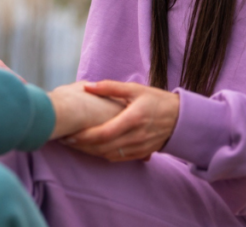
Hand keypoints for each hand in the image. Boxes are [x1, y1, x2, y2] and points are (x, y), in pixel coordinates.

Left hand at [60, 80, 179, 161]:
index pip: (104, 133)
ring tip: (73, 144)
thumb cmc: (156, 100)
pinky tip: (90, 148)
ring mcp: (139, 147)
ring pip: (108, 154)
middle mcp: (136, 136)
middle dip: (81, 145)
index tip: (68, 133)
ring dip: (89, 152)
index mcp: (133, 118)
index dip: (84, 136)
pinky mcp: (141, 153)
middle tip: (64, 139)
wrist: (181, 119)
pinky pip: (117, 158)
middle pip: (103, 147)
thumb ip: (110, 87)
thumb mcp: (135, 89)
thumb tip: (87, 86)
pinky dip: (101, 154)